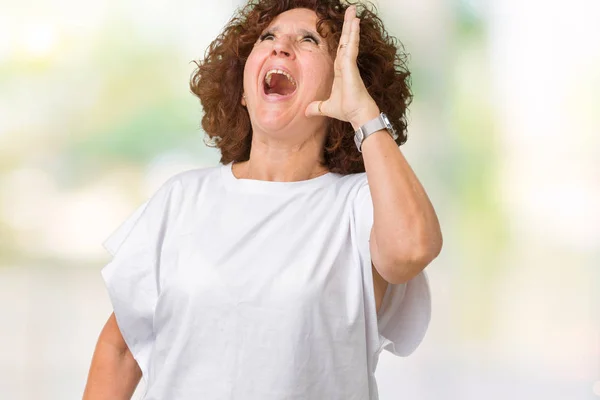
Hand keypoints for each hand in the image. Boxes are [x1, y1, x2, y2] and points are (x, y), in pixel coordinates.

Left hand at [305, 6, 379, 129]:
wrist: (357, 116)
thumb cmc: (347, 111)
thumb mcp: (326, 108)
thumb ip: (317, 107)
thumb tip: (307, 111)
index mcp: (340, 70)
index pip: (340, 49)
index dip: (343, 37)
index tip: (345, 26)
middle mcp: (346, 65)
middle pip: (346, 40)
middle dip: (348, 25)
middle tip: (351, 10)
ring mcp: (349, 64)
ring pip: (349, 40)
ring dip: (351, 25)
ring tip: (353, 11)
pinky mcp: (351, 66)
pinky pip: (351, 46)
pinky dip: (353, 34)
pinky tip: (355, 23)